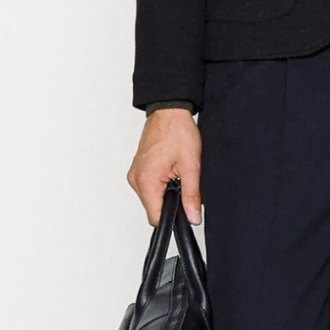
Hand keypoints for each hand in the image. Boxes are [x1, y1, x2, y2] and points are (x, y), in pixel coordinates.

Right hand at [127, 108, 202, 225]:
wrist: (169, 111)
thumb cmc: (177, 132)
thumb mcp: (191, 166)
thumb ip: (192, 196)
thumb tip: (193, 217)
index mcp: (146, 181)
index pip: (155, 218)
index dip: (172, 218)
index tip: (183, 210)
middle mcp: (136, 179)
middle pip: (153, 208)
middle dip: (170, 203)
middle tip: (183, 182)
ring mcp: (135, 173)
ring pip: (152, 198)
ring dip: (166, 192)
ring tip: (176, 173)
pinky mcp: (138, 168)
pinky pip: (149, 186)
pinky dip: (161, 184)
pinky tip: (170, 170)